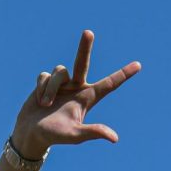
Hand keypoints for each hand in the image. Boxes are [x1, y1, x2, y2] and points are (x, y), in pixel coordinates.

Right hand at [10, 30, 140, 158]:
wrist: (32, 133)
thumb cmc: (56, 136)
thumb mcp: (76, 135)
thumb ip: (93, 132)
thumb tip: (115, 138)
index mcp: (87, 98)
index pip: (109, 85)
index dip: (123, 74)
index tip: (139, 65)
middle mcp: (77, 87)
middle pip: (83, 62)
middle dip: (85, 47)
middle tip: (88, 32)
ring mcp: (62, 83)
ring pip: (59, 72)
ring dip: (51, 88)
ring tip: (46, 104)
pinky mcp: (46, 81)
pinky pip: (44, 76)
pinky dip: (42, 88)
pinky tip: (39, 101)